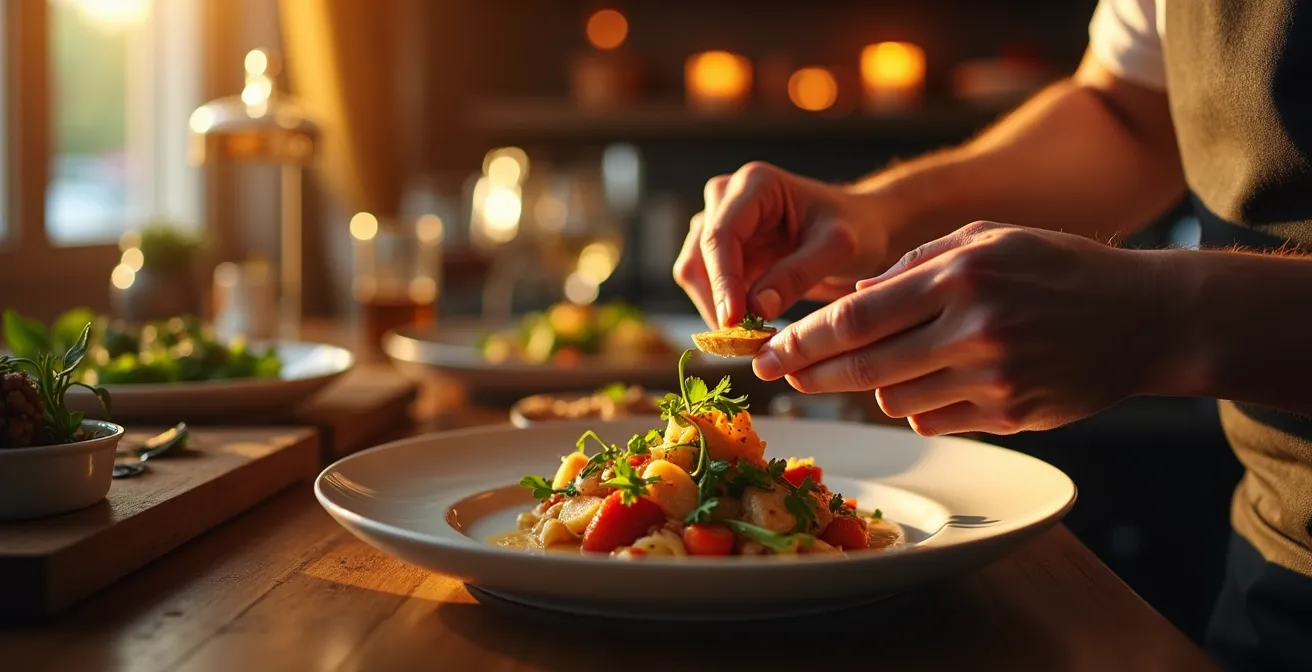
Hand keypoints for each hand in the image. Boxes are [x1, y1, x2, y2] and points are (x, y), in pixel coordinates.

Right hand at [674, 162, 894, 328]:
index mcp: (755, 184)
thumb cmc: (857, 228)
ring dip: (716, 310)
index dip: (723, 280)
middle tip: (745, 342)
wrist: (863, 230)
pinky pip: (706, 287)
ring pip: (694, 274)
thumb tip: (756, 309)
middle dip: (717, 301)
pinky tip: (750, 330)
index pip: (722, 234)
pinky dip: (722, 312)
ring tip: (752, 339)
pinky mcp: (721, 252)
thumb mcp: (838, 248)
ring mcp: (719, 223)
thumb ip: (797, 275)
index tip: (733, 322)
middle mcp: (727, 198)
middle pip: (699, 256)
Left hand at [752, 221, 1176, 435]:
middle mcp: (973, 330)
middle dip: (813, 374)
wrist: (1145, 317)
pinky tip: (941, 380)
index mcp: (960, 276)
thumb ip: (914, 265)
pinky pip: (935, 419)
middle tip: (783, 377)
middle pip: (864, 366)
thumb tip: (851, 300)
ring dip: (878, 384)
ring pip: (895, 398)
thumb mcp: (987, 239)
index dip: (803, 341)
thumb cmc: (1056, 268)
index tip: (769, 354)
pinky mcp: (1012, 415)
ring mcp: (994, 379)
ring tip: (896, 360)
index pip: (856, 318)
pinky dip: (921, 404)